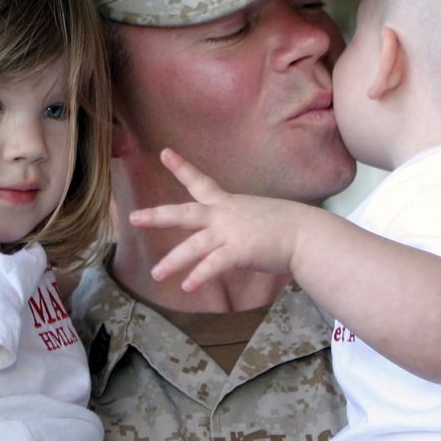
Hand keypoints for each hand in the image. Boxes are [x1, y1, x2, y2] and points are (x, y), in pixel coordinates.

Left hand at [128, 149, 309, 290]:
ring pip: (193, 246)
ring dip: (173, 261)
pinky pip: (213, 265)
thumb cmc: (290, 227)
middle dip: (157, 216)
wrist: (308, 233)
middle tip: (133, 218)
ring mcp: (230, 233)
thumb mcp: (259, 217)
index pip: (201, 182)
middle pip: (184, 214)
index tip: (164, 152)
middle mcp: (225, 215)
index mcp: (229, 204)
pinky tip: (187, 287)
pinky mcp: (239, 251)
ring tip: (156, 275)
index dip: (182, 168)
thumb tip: (240, 235)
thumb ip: (242, 225)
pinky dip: (199, 276)